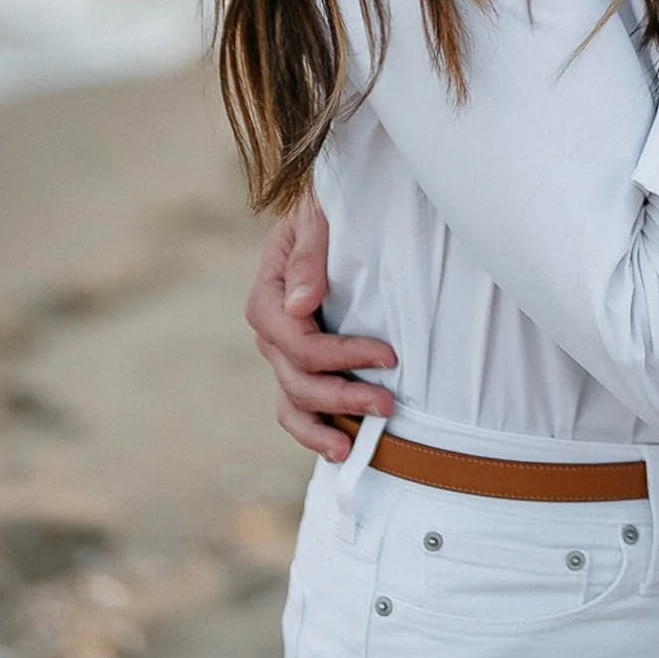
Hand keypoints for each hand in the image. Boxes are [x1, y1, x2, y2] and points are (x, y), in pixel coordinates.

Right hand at [244, 194, 396, 462]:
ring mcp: (282, 352)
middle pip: (297, 379)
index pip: (297, 342)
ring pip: (291, 403)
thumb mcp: (318, 216)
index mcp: (269, 295)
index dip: (341, 356)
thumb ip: (309, 256)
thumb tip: (301, 305)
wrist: (330, 211)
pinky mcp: (299, 364)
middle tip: (388, 404)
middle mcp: (270, 331)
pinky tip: (340, 448)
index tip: (389, 356)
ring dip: (324, 428)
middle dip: (343, 397)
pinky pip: (296, 407)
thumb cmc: (327, 209)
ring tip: (354, 448)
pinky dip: (314, 430)